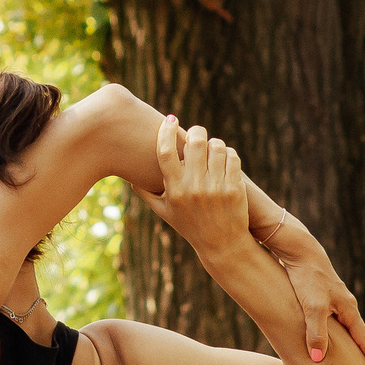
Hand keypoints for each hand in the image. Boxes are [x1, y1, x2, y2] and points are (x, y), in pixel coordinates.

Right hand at [139, 117, 258, 260]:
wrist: (222, 245)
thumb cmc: (190, 226)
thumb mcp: (165, 212)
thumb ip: (147, 194)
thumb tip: (129, 178)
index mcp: (174, 189)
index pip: (165, 151)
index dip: (166, 131)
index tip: (169, 119)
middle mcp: (194, 187)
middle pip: (194, 142)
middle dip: (195, 132)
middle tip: (195, 134)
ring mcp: (216, 187)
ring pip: (216, 147)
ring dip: (214, 144)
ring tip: (211, 148)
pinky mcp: (235, 188)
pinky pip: (232, 158)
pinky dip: (229, 154)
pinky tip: (224, 159)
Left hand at [258, 205, 364, 364]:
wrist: (298, 249)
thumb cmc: (307, 277)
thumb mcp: (312, 307)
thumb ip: (316, 333)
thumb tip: (319, 359)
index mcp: (348, 310)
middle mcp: (344, 306)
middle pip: (358, 336)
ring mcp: (333, 300)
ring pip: (344, 329)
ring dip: (350, 345)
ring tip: (353, 361)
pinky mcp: (320, 296)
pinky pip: (330, 321)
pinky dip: (334, 334)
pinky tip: (326, 338)